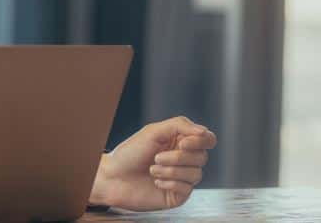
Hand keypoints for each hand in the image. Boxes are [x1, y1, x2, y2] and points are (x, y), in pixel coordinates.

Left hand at [90, 116, 215, 210]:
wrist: (113, 177)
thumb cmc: (130, 153)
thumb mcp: (153, 131)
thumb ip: (180, 126)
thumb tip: (204, 131)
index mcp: (181, 141)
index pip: (207, 139)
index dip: (200, 141)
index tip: (182, 143)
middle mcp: (185, 159)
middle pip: (202, 157)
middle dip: (178, 157)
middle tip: (156, 157)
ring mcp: (182, 178)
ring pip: (196, 174)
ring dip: (171, 171)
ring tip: (152, 169)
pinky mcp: (177, 194)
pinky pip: (187, 188)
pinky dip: (170, 183)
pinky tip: (155, 181)